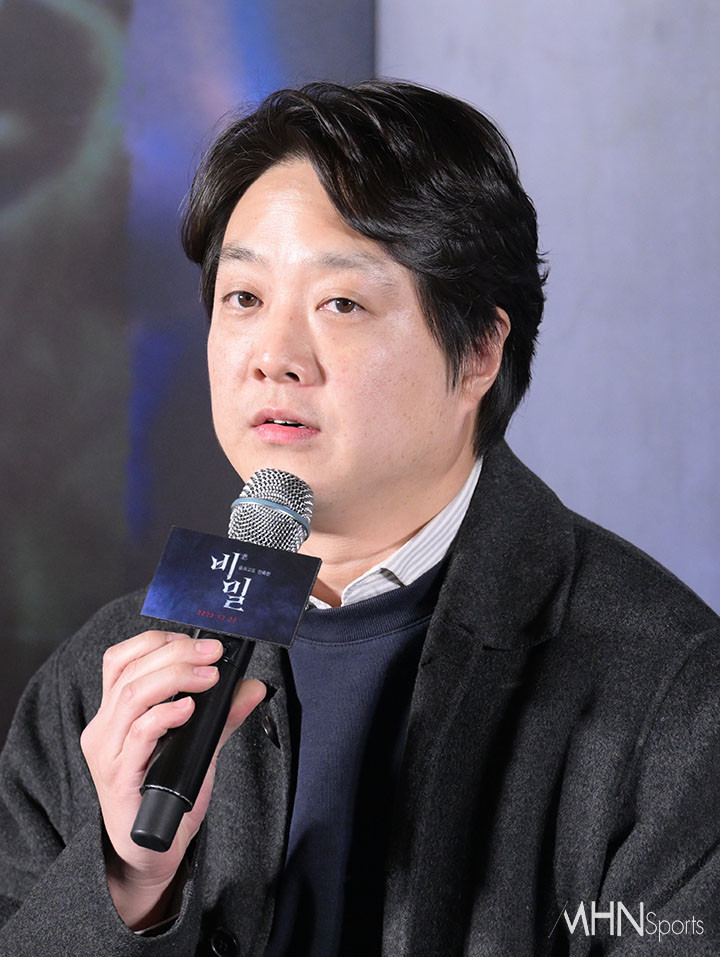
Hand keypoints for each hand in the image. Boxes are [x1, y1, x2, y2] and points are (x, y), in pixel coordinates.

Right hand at [80, 630, 265, 929]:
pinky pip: (138, 734)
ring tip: (209, 678)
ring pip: (132, 695)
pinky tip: (188, 710)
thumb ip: (221, 717)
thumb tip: (251, 685)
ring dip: (175, 677)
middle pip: (131, 670)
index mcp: (115, 713)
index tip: (196, 642)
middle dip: (177, 653)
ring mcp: (108, 753)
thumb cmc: (169, 796)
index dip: (157, 642)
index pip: (121, 659)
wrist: (152, 852)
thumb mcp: (199, 748)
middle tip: (214, 655)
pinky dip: (165, 714)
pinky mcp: (118, 778)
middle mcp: (104, 728)